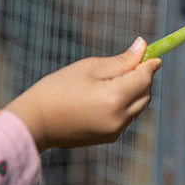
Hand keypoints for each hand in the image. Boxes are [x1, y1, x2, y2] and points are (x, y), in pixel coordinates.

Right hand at [6, 37, 161, 151]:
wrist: (33, 122)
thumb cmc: (58, 89)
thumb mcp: (90, 68)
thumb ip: (121, 61)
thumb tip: (143, 46)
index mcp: (115, 98)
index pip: (145, 77)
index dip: (149, 63)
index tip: (151, 53)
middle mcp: (120, 118)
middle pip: (145, 93)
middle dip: (141, 77)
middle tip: (125, 65)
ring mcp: (115, 131)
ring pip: (138, 106)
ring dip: (133, 91)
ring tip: (108, 81)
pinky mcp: (109, 138)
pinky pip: (127, 117)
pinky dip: (124, 104)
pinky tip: (103, 97)